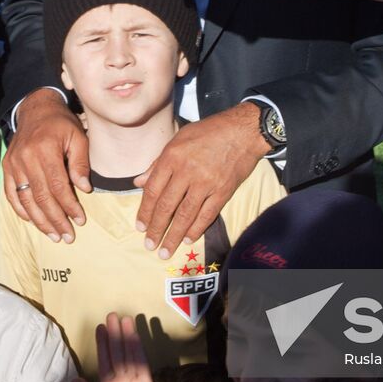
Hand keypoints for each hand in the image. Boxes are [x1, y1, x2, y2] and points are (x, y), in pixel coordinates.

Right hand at [3, 89, 90, 242]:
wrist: (36, 109)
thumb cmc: (61, 124)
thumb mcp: (78, 137)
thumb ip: (80, 163)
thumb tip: (84, 189)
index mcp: (45, 149)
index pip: (58, 186)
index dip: (69, 206)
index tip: (80, 220)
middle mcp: (26, 158)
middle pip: (41, 197)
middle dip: (56, 220)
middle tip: (68, 236)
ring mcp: (13, 164)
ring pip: (26, 200)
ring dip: (40, 221)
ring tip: (54, 235)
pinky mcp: (7, 167)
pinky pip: (11, 194)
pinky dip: (21, 210)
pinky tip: (33, 221)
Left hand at [134, 102, 266, 258]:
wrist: (243, 130)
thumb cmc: (208, 132)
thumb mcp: (178, 139)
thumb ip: (157, 163)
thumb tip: (139, 182)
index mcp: (172, 157)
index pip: (153, 190)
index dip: (145, 211)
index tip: (139, 227)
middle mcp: (187, 171)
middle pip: (167, 206)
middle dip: (156, 229)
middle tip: (149, 245)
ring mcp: (206, 183)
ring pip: (185, 215)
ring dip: (173, 236)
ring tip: (165, 251)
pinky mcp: (223, 191)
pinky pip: (207, 215)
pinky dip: (196, 229)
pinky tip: (187, 240)